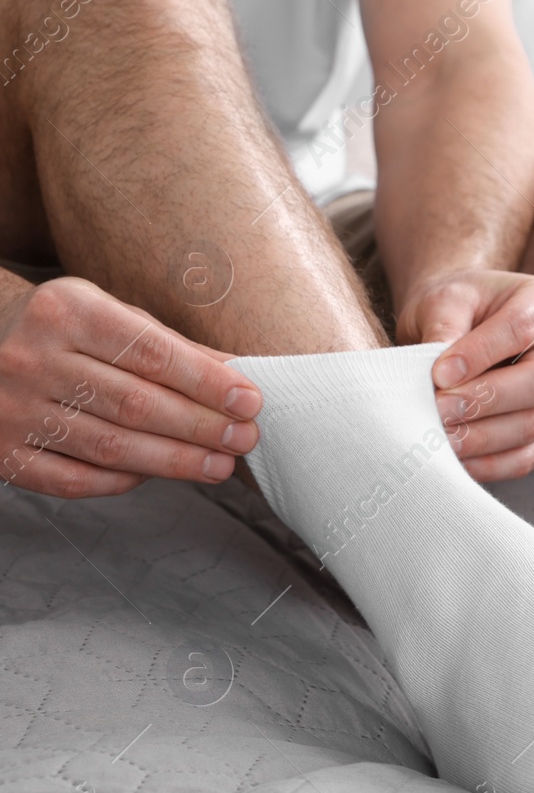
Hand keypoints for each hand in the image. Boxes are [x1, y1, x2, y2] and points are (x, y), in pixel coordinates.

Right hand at [0, 276, 260, 497]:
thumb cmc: (67, 330)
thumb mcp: (114, 316)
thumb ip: (174, 347)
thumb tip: (241, 376)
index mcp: (64, 311)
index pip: (152, 354)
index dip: (207, 383)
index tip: (250, 402)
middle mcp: (30, 357)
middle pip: (135, 404)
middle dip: (200, 427)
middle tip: (244, 439)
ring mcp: (11, 408)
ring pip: (110, 447)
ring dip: (175, 461)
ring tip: (220, 466)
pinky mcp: (3, 452)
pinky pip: (74, 479)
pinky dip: (123, 481)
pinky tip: (159, 475)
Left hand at [394, 269, 533, 480]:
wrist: (460, 325)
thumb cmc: (455, 308)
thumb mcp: (443, 300)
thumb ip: (442, 328)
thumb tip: (441, 378)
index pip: (521, 329)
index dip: (480, 355)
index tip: (439, 374)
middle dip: (486, 400)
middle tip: (439, 409)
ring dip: (483, 436)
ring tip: (440, 436)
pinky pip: (527, 456)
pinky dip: (489, 464)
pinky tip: (455, 460)